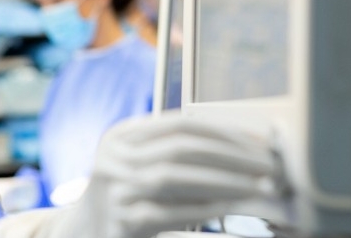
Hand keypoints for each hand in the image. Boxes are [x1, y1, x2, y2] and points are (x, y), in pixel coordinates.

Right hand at [42, 115, 275, 237]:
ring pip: (174, 178)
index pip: (181, 124)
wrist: (81, 234)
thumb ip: (174, 152)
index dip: (226, 132)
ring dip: (224, 182)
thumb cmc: (126, 199)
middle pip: (181, 148)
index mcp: (121, 136)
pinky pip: (170, 216)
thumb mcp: (138, 165)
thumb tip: (244, 148)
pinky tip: (232, 217)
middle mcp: (112, 158)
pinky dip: (204, 214)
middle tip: (269, 168)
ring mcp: (113, 191)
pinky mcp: (121, 224)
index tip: (261, 144)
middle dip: (232, 156)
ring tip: (257, 189)